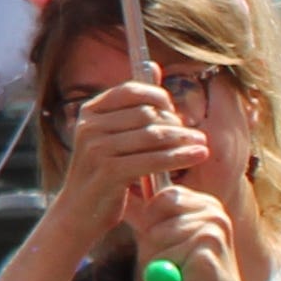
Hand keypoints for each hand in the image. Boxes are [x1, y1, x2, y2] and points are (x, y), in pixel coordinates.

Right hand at [51, 79, 205, 235]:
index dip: (158, 97)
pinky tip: (197, 156)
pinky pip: (153, 159)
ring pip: (153, 136)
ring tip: (201, 146)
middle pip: (146, 114)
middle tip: (192, 136)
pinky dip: (179, 157)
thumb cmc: (101, 173)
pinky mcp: (109, 171)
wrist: (79, 213)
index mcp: (88, 113)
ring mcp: (97, 149)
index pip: (131, 91)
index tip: (173, 111)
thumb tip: (153, 68)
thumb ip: (131, 105)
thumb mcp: (111, 136)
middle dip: (174, 124)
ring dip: (183, 140)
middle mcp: (89, 127)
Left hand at [132, 178, 278, 280]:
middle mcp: (215, 215)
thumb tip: (121, 200)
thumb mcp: (173, 247)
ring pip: (157, 253)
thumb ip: (152, 226)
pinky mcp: (206, 260)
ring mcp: (213, 235)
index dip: (151, 227)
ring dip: (160, 278)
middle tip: (176, 276)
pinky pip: (166, 274)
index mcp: (207, 206)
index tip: (166, 248)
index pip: (160, 200)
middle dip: (152, 259)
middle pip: (153, 231)